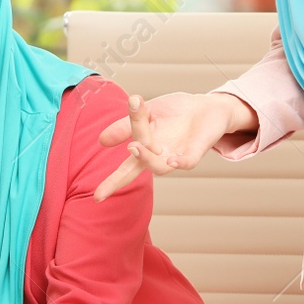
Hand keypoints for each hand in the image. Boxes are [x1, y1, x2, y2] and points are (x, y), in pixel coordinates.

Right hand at [93, 91, 255, 200]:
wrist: (205, 106)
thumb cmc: (175, 111)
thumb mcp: (147, 112)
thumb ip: (127, 125)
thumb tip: (101, 141)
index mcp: (145, 148)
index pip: (124, 168)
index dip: (111, 183)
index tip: (97, 197)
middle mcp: (159, 156)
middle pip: (137, 170)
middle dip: (121, 180)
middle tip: (107, 178)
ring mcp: (176, 155)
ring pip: (159, 167)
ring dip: (147, 159)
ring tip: (134, 146)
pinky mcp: (195, 151)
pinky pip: (187, 162)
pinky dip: (180, 162)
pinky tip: (171, 159)